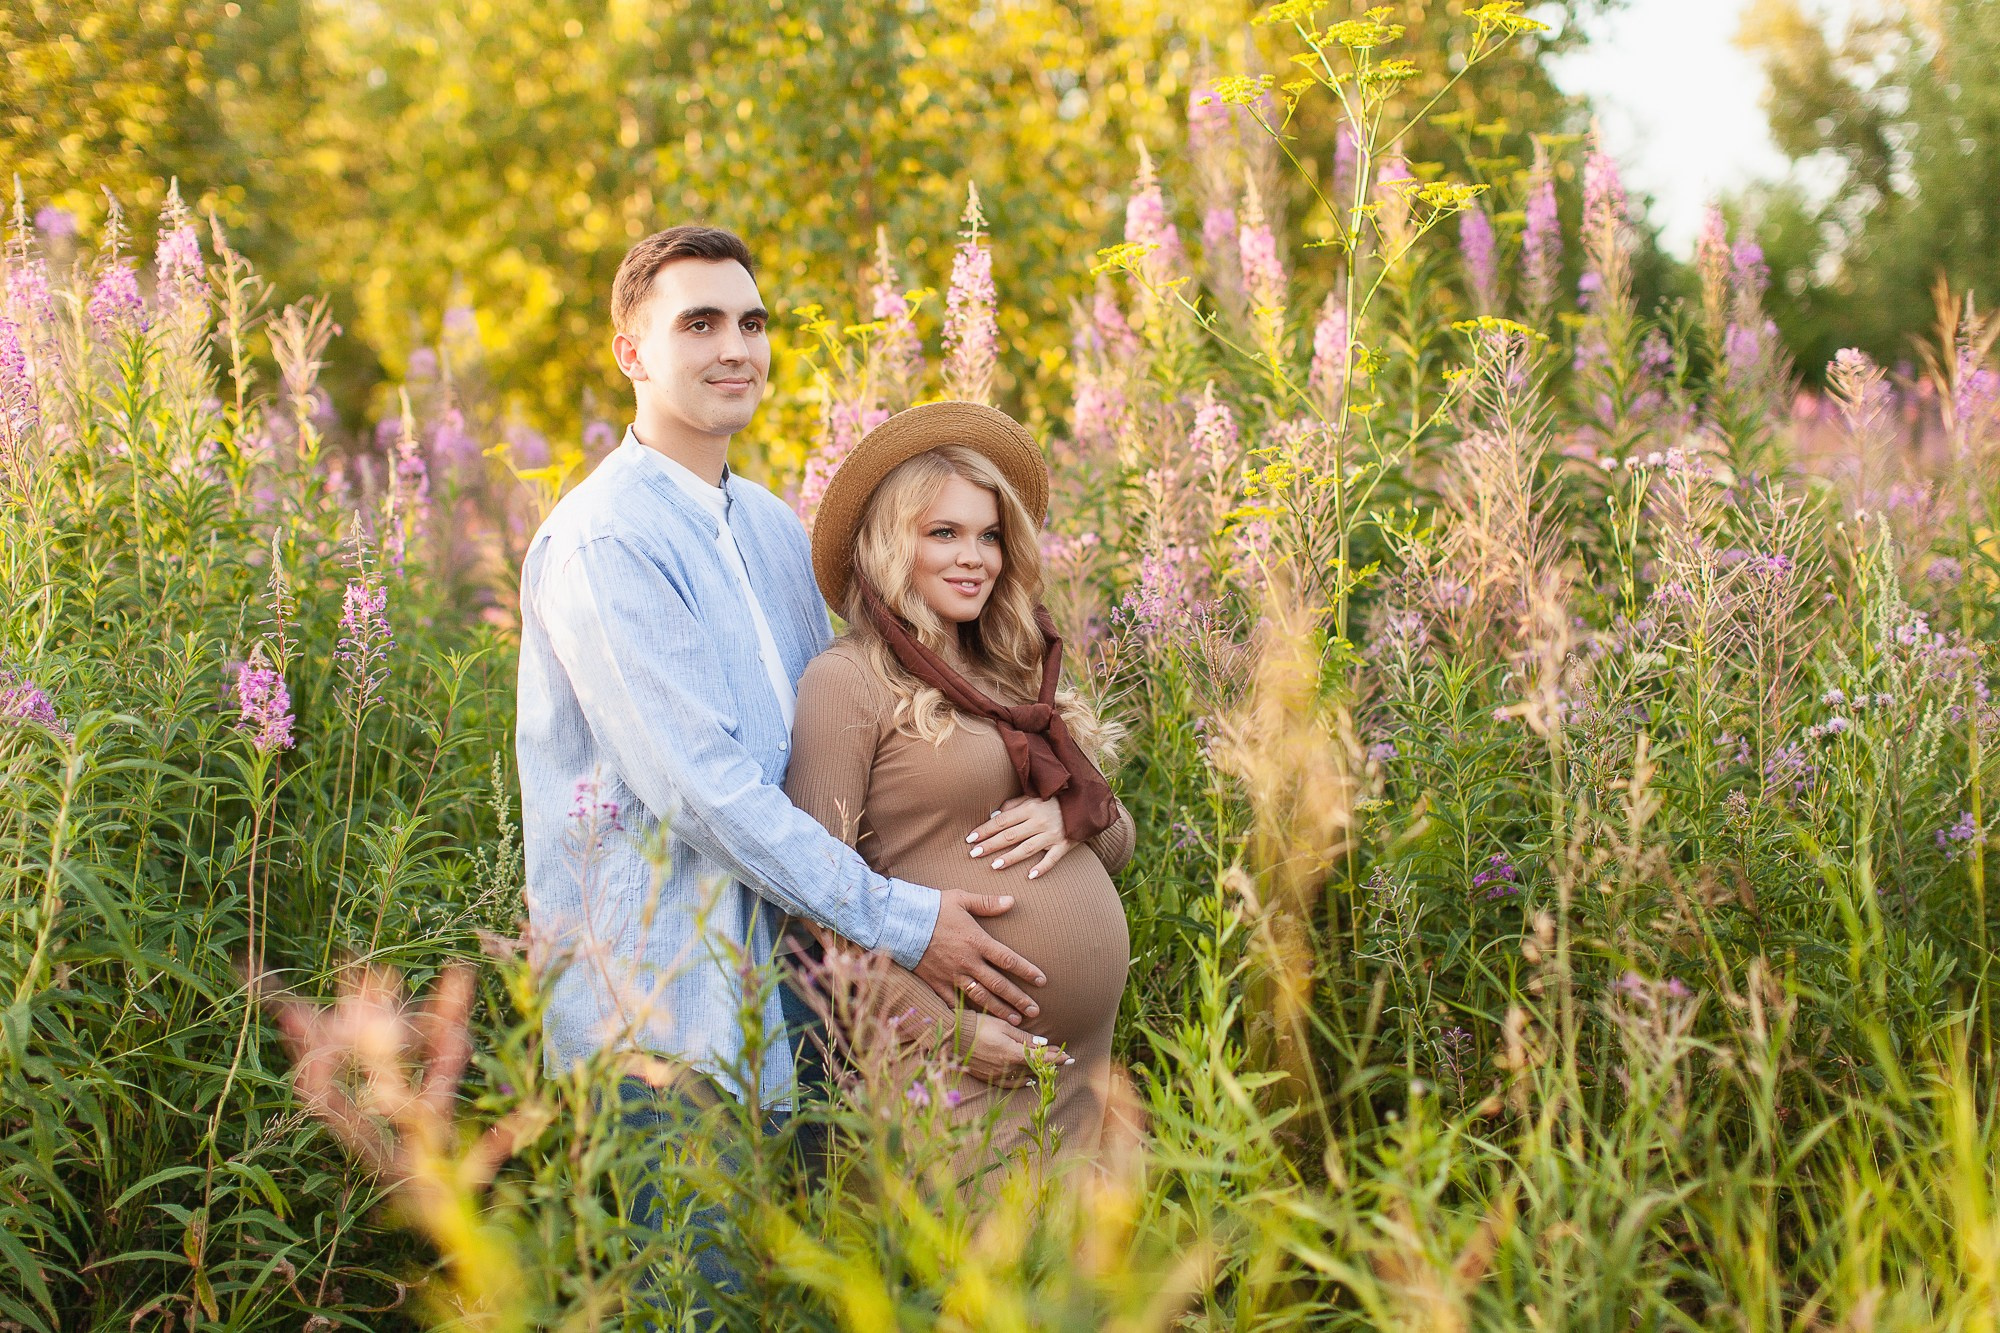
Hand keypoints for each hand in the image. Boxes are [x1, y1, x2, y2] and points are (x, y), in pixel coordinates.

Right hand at [911, 889, 1046, 1024]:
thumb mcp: (961, 899)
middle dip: (1018, 999)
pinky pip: (953, 1002)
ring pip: (980, 997)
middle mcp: (967, 962)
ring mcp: (951, 975)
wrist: (899, 921)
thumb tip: (1011, 901)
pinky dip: (965, 1013)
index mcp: (976, 941)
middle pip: (998, 984)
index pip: (1008, 959)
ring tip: (1014, 1021)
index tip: (1042, 981)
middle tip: (1035, 1011)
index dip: (1026, 971)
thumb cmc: (932, 908)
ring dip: (999, 1010)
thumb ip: (987, 903)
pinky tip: (977, 1024)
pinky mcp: (936, 982)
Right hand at [962, 1014, 1070, 1085]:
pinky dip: (1023, 1082)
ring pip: (1025, 1077)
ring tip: (1049, 1068)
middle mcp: (1008, 1068)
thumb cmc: (979, 1026)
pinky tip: (1029, 1080)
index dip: (1057, 1058)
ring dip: (1038, 1072)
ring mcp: (998, 1075)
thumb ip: (1024, 1038)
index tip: (1069, 1057)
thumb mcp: (1004, 1027)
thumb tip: (1043, 1044)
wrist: (953, 1038)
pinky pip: (1011, 1084)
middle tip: (1063, 1059)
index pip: (1042, 1058)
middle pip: (1035, 1068)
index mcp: (1014, 1054)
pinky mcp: (990, 1079)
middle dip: (1050, 1064)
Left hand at [966, 796, 1075, 879]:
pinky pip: (1052, 858)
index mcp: (1030, 808)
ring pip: (1027, 848)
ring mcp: (1052, 834)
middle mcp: (1039, 821)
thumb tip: (993, 816)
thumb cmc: (1053, 800)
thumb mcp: (1032, 797)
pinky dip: (1041, 867)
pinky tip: (1030, 876)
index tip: (970, 839)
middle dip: (990, 845)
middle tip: (973, 854)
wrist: (1084, 802)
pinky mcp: (1064, 844)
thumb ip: (1012, 805)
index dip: (985, 829)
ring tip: (994, 865)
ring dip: (1010, 857)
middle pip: (1010, 835)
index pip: (1002, 820)